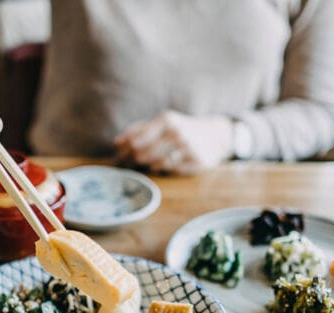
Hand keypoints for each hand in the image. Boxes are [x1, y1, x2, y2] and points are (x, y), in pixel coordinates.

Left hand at [114, 110, 233, 174]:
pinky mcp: (196, 162)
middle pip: (144, 154)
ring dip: (148, 166)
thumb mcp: (163, 122)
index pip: (136, 140)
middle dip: (133, 160)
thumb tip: (117, 143)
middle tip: (128, 163)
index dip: (123, 150)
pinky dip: (164, 169)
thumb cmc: (181, 130)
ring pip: (157, 164)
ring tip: (146, 163)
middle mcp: (178, 133)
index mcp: (166, 120)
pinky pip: (172, 170)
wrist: (216, 135)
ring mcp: (188, 148)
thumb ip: (140, 130)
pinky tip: (163, 165)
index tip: (118, 156)